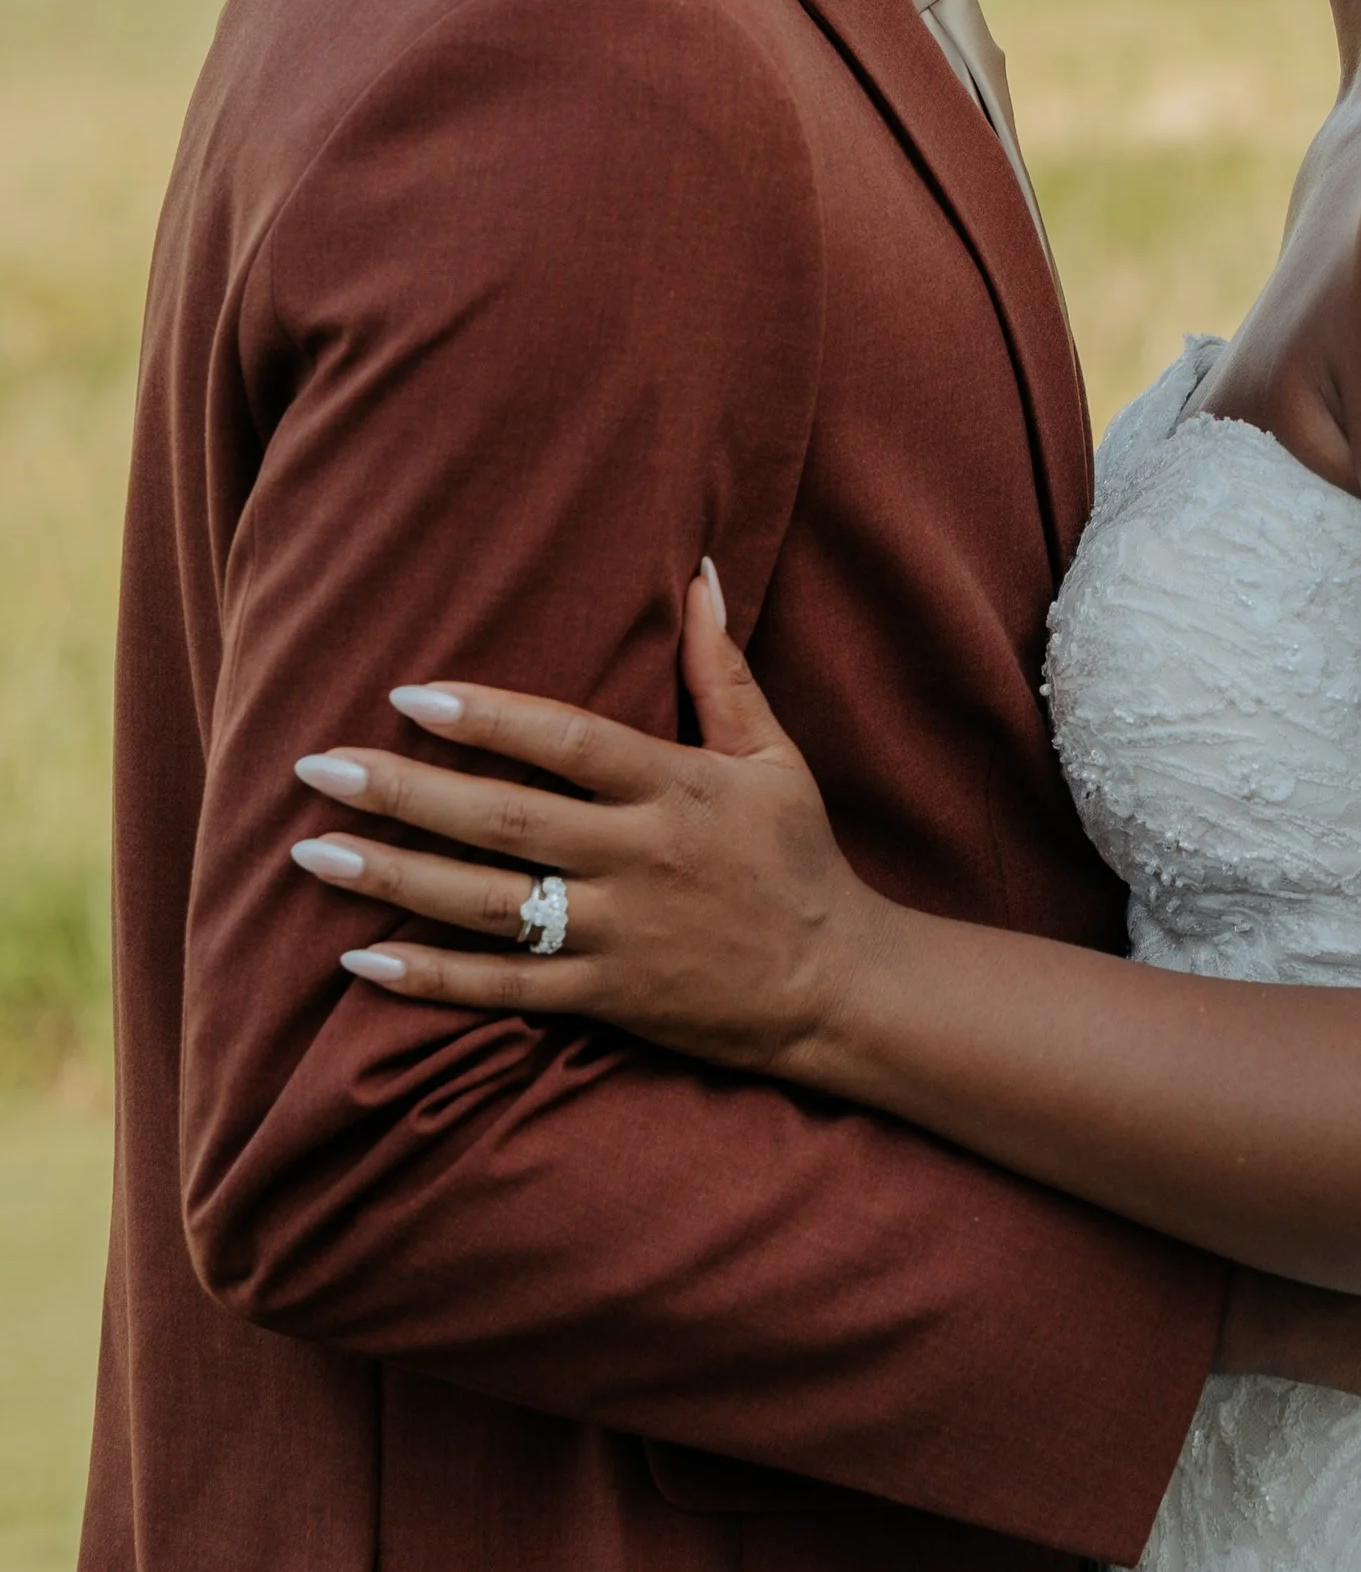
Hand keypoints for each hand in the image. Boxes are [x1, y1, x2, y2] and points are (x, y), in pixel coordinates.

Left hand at [287, 571, 874, 1076]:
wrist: (836, 986)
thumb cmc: (798, 858)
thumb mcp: (773, 757)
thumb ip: (722, 671)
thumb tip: (698, 574)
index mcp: (676, 789)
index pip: (569, 744)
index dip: (489, 718)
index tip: (408, 696)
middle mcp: (639, 859)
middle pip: (506, 821)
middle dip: (405, 792)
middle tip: (317, 765)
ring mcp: (618, 934)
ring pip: (489, 905)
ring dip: (395, 877)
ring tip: (312, 850)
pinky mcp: (606, 997)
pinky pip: (505, 991)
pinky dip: (432, 978)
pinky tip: (360, 958)